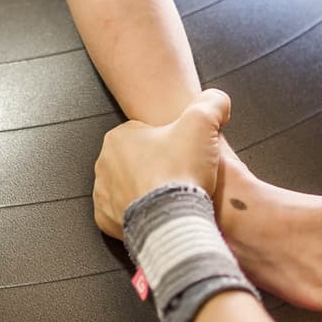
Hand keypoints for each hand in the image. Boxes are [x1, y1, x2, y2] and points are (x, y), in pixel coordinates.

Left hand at [92, 89, 230, 239]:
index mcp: (118, 137)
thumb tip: (218, 100)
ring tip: (171, 196)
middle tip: (180, 175)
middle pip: (137, 160)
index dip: (170, 142)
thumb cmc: (182, 172)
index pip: (146, 133)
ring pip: (129, 186)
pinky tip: (158, 213)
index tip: (184, 153)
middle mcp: (103, 165)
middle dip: (157, 165)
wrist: (172, 221)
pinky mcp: (107, 221)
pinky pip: (123, 213)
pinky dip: (139, 214)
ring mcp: (103, 195)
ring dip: (147, 190)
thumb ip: (211, 103)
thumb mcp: (203, 122)